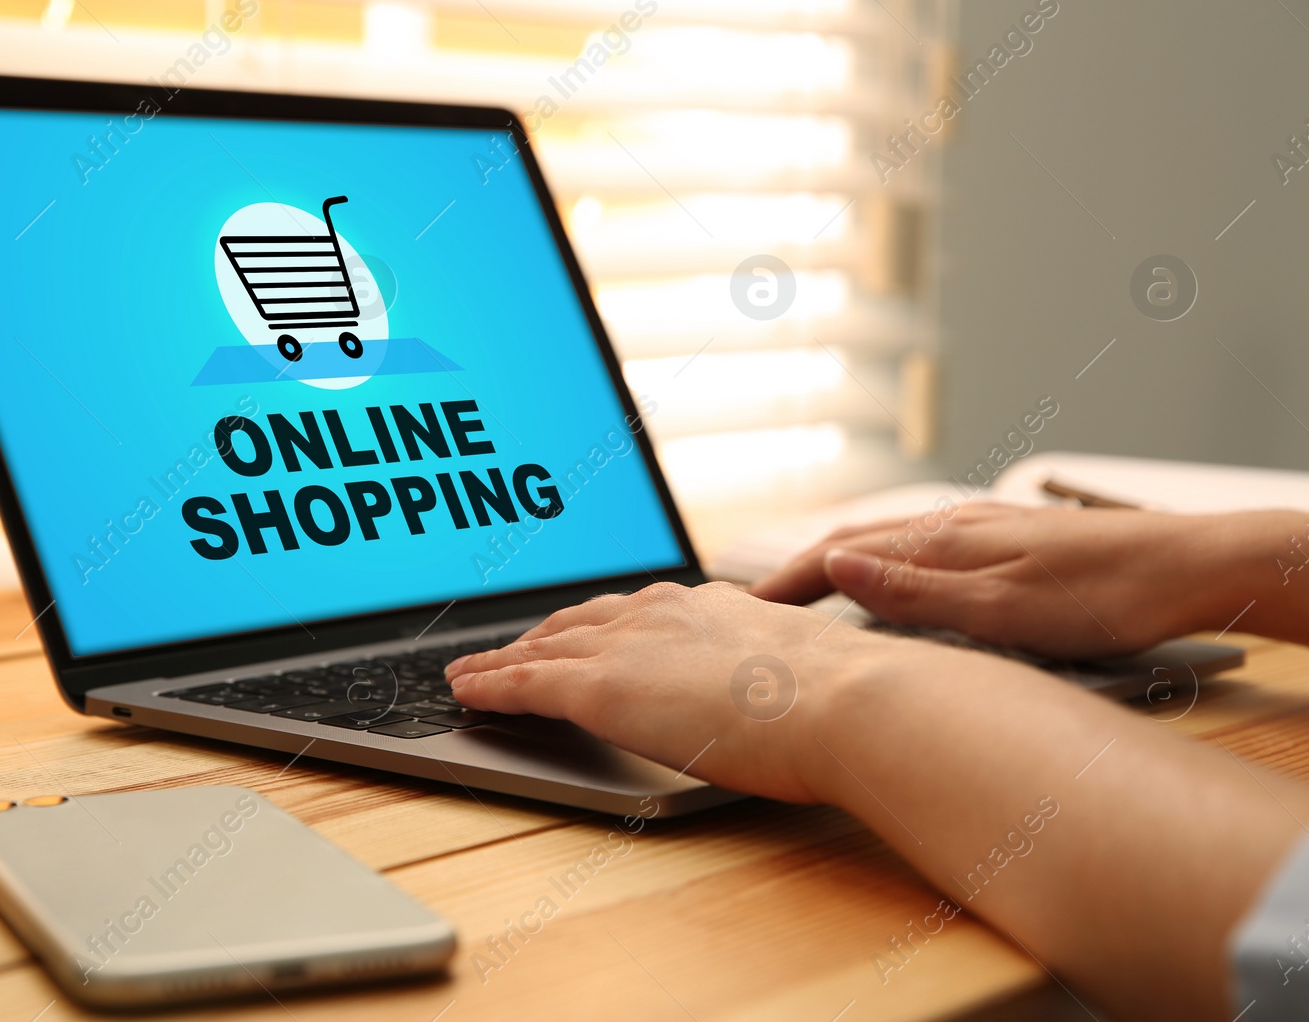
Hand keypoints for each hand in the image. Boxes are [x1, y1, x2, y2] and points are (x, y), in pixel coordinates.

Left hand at [444, 581, 879, 802]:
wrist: (841, 701)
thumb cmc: (842, 701)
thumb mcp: (802, 674)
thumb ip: (771, 677)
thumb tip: (782, 697)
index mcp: (709, 607)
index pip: (635, 614)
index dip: (598, 626)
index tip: (582, 634)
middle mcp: (660, 612)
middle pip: (580, 622)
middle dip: (541, 636)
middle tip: (512, 648)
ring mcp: (626, 645)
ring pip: (543, 648)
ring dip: (504, 658)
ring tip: (473, 671)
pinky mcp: (599, 686)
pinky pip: (525, 682)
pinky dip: (491, 685)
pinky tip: (466, 691)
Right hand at [750, 504, 1263, 658]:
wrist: (1195, 567)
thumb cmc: (1106, 597)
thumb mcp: (1004, 609)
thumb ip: (915, 591)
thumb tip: (835, 563)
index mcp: (946, 542)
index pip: (841, 558)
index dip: (786, 583)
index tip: (741, 610)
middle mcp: (957, 526)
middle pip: (858, 542)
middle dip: (803, 570)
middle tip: (760, 604)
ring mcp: (985, 530)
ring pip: (892, 542)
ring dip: (843, 564)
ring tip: (812, 593)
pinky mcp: (1012, 542)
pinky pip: (926, 549)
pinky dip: (887, 565)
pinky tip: (900, 583)